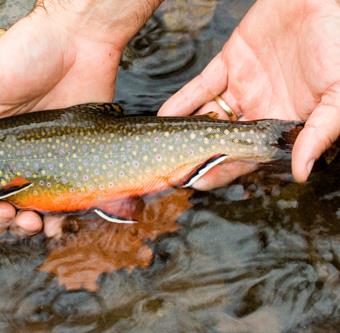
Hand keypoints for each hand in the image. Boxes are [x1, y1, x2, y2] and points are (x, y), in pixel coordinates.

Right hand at [0, 0, 160, 236]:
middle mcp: (8, 155)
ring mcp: (40, 162)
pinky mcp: (70, 162)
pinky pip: (62, 202)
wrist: (81, 41)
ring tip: (30, 223)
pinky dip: (57, 220)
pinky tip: (56, 223)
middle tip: (4, 216)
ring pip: (26, 210)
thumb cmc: (27, 52)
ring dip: (23, 226)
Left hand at [159, 0, 339, 189]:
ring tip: (162, 147)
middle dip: (196, 155)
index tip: (198, 183)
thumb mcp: (338, 96)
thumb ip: (318, 134)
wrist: (325, 0)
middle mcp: (259, 109)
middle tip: (171, 169)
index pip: (246, 155)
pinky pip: (201, 86)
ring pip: (207, 115)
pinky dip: (183, 101)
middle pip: (220, 140)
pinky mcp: (230, 62)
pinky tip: (166, 115)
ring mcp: (242, 86)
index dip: (223, 170)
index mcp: (282, 122)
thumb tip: (301, 173)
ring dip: (185, 130)